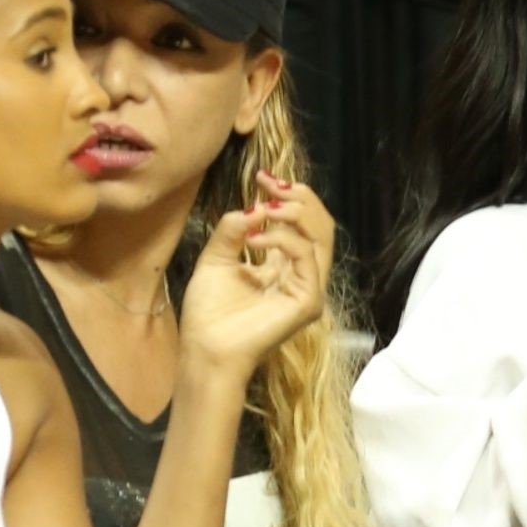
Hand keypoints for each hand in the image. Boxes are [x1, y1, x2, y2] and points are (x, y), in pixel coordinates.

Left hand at [177, 178, 333, 389]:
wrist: (205, 348)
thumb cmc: (209, 312)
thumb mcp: (217, 258)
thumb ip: (234, 231)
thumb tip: (251, 207)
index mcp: (285, 266)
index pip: (304, 223)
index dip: (289, 196)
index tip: (263, 178)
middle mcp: (303, 276)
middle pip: (321, 225)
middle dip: (297, 197)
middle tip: (268, 186)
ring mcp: (309, 290)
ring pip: (321, 237)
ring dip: (293, 213)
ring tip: (264, 209)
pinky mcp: (308, 303)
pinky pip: (306, 257)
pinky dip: (282, 239)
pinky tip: (254, 238)